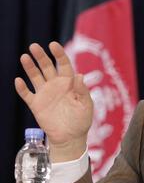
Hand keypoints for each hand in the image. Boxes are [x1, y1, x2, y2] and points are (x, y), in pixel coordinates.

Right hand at [15, 42, 92, 161]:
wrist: (70, 137)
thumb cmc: (81, 120)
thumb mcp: (86, 105)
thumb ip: (82, 91)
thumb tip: (80, 75)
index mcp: (69, 83)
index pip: (63, 64)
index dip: (59, 54)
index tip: (53, 45)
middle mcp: (55, 85)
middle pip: (47, 67)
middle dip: (41, 56)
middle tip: (34, 46)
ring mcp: (45, 94)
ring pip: (35, 77)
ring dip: (30, 67)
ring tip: (24, 57)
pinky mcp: (36, 105)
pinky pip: (27, 94)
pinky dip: (22, 88)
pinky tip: (18, 80)